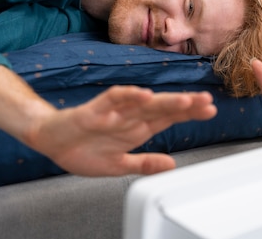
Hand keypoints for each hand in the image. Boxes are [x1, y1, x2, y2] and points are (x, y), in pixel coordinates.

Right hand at [0, 65, 216, 176]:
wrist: (50, 141)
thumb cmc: (83, 150)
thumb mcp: (119, 165)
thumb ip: (145, 164)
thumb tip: (172, 165)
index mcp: (137, 128)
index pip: (168, 118)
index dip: (190, 114)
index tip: (211, 111)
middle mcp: (129, 117)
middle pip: (162, 108)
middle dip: (185, 105)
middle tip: (208, 102)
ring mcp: (113, 112)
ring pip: (143, 103)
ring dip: (164, 101)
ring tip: (186, 101)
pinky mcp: (94, 111)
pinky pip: (113, 100)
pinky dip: (128, 96)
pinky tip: (143, 95)